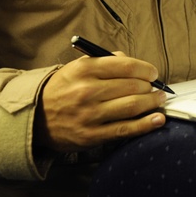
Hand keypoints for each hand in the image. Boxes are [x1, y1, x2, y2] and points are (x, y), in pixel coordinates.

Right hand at [35, 53, 166, 152]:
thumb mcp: (78, 67)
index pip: (126, 66)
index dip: (146, 69)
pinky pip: (125, 129)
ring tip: (159, 100)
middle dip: (150, 87)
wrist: (36, 118)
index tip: (153, 73)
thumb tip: (134, 63)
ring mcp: (89, 115)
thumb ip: (106, 60)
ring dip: (152, 103)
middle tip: (157, 88)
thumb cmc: (63, 89)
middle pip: (132, 87)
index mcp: (84, 70)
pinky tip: (158, 120)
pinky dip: (146, 125)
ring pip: (132, 107)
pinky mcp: (91, 136)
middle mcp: (87, 91)